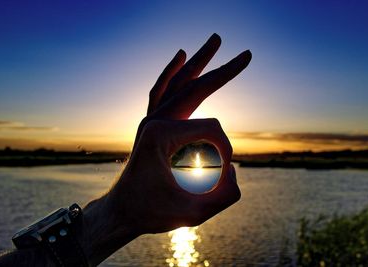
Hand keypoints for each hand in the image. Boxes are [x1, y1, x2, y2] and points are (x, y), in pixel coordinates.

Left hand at [82, 34, 251, 265]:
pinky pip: (162, 91)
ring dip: (199, 63)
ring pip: (178, 83)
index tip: (226, 171)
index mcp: (161, 135)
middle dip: (223, 72)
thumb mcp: (192, 214)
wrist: (121, 211)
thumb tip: (236, 171)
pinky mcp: (152, 123)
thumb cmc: (151, 213)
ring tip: (215, 41)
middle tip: (246, 54)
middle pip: (195, 88)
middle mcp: (153, 120)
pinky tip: (180, 57)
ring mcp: (150, 119)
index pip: (210, 126)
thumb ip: (224, 195)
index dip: (226, 146)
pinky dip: (173, 73)